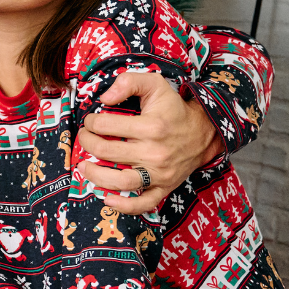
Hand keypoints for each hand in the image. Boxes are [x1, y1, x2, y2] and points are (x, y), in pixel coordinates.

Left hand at [76, 71, 223, 212]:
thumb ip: (129, 82)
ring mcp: (160, 173)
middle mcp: (154, 151)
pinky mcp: (164, 187)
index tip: (91, 121)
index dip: (91, 122)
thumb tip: (104, 98)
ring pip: (121, 182)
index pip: (105, 126)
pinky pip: (143, 204)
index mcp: (150, 126)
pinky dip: (123, 206)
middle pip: (107, 152)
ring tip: (84, 167)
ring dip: (95, 176)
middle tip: (84, 138)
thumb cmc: (174, 108)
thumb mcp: (155, 84)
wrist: (204, 132)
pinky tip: (107, 199)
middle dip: (87, 143)